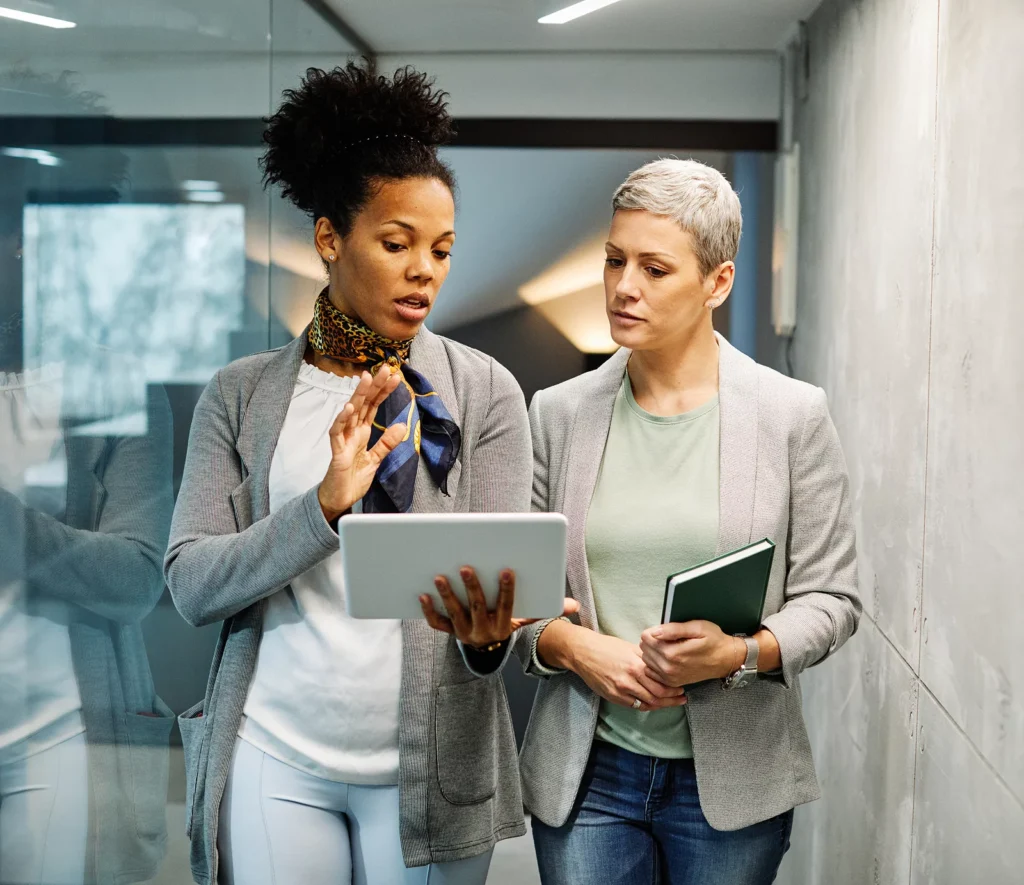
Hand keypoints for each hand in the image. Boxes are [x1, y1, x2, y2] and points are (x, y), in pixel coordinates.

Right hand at [318, 367, 404, 522]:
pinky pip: (337, 432)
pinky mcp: (337, 452)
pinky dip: (342, 419)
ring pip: (350, 412)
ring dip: (358, 395)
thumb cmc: (353, 478)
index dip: (383, 391)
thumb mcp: (376, 459)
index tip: (395, 377)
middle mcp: (352, 432)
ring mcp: (343, 440)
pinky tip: (348, 408)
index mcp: (362, 432)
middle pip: (364, 403)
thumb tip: (402, 425)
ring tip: (366, 378)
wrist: (339, 499)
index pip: (374, 406)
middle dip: (374, 386)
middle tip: (385, 368)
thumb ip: (387, 443)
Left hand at [420, 567, 579, 648]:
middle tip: (466, 567)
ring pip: (454, 615)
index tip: (507, 570)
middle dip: (472, 588)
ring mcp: (465, 633)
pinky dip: (429, 611)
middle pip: (477, 609)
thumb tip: (575, 606)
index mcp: (503, 625)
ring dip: (447, 596)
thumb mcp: (527, 620)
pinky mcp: (450, 632)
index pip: (507, 607)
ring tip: (440, 577)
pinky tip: (423, 595)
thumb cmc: (507, 623)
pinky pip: (437, 624)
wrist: (488, 650)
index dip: (507, 590)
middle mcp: (483, 631)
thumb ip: (548, 609)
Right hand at [569, 630, 686, 712]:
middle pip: (657, 696)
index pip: (662, 683)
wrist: (582, 652)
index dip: (674, 688)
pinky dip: (645, 706)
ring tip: (670, 703)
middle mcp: (630, 680)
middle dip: (672, 699)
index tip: (682, 688)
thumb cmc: (606, 646)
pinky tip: (652, 703)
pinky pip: (634, 705)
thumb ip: (646, 658)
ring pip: (647, 703)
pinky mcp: (613, 697)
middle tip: (681, 698)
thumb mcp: (629, 647)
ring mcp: (621, 690)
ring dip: (661, 705)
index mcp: (636, 665)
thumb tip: (663, 664)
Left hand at [639, 620, 746, 687]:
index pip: (646, 638)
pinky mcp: (672, 682)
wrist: (726, 660)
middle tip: (667, 637)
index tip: (664, 630)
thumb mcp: (697, 628)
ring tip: (668, 646)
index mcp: (673, 653)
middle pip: (645, 649)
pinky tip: (667, 658)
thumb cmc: (713, 640)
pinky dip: (655, 663)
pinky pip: (652, 671)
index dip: (653, 630)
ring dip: (653, 652)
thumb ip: (674, 629)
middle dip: (652, 641)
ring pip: (646, 660)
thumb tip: (654, 632)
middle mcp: (668, 668)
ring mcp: (670, 678)